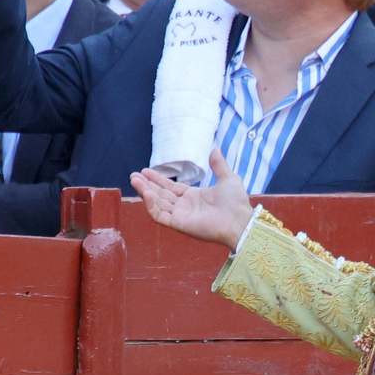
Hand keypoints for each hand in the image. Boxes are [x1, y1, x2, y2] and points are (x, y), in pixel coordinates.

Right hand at [130, 149, 254, 248]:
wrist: (239, 219)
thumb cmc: (236, 202)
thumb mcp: (228, 178)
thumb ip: (219, 165)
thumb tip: (215, 149)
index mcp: (194, 198)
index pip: (170, 188)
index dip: (158, 180)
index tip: (145, 170)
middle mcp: (185, 207)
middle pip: (161, 195)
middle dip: (147, 185)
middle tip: (134, 175)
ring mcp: (181, 216)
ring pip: (157, 204)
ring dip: (146, 192)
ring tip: (135, 180)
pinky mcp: (179, 224)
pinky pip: (161, 216)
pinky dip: (152, 206)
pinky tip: (148, 193)